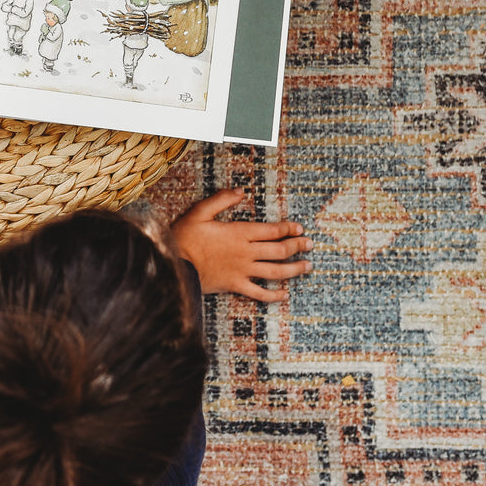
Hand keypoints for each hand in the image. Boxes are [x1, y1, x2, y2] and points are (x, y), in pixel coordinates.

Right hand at [170, 189, 311, 301]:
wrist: (175, 265)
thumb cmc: (185, 237)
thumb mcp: (200, 211)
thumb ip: (221, 200)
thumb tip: (240, 191)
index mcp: (239, 233)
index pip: (271, 230)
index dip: (288, 229)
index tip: (300, 228)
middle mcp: (246, 252)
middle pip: (279, 250)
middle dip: (297, 246)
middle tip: (310, 244)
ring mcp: (242, 271)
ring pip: (275, 272)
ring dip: (294, 269)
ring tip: (308, 266)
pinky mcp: (236, 285)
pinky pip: (260, 293)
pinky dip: (274, 295)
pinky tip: (284, 295)